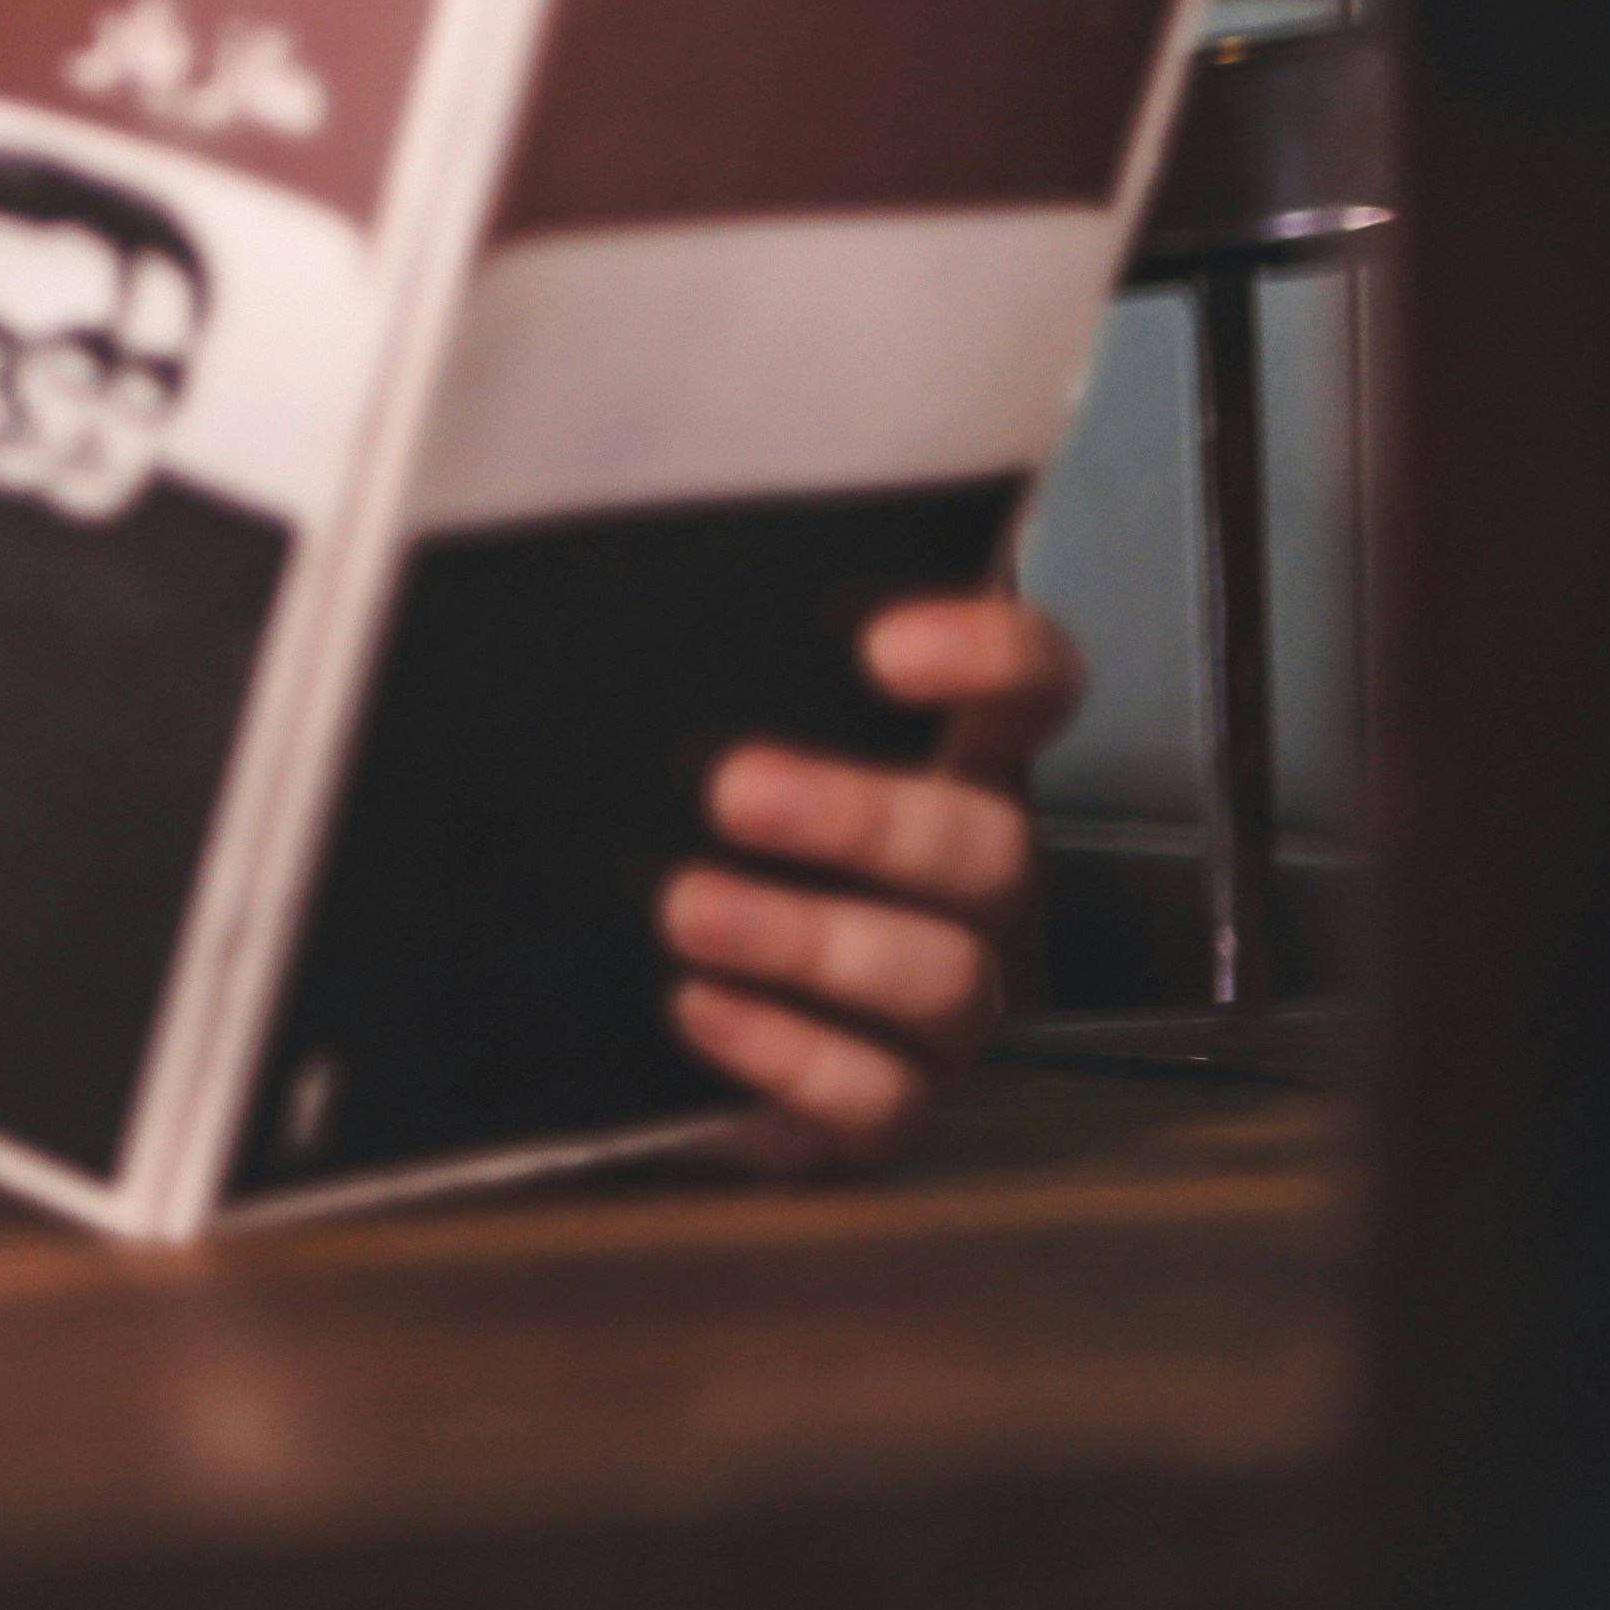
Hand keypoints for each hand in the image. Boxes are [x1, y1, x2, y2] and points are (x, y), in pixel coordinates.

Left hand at [660, 593, 1080, 1166]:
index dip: (990, 659)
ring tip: (685, 908)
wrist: (620, 1007)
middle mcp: (970, 883)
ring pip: (942, 979)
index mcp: (948, 760)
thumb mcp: (678, 711)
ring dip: (809, 938)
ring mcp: (940, 1003)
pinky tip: (699, 1010)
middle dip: (864, 816)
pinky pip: (880, 1100)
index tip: (883, 644)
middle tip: (733, 786)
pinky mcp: (882, 1107)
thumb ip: (685, 632)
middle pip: (988, 844)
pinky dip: (791, 1056)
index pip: (1030, 685)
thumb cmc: (670, 821)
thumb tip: (580, 501)